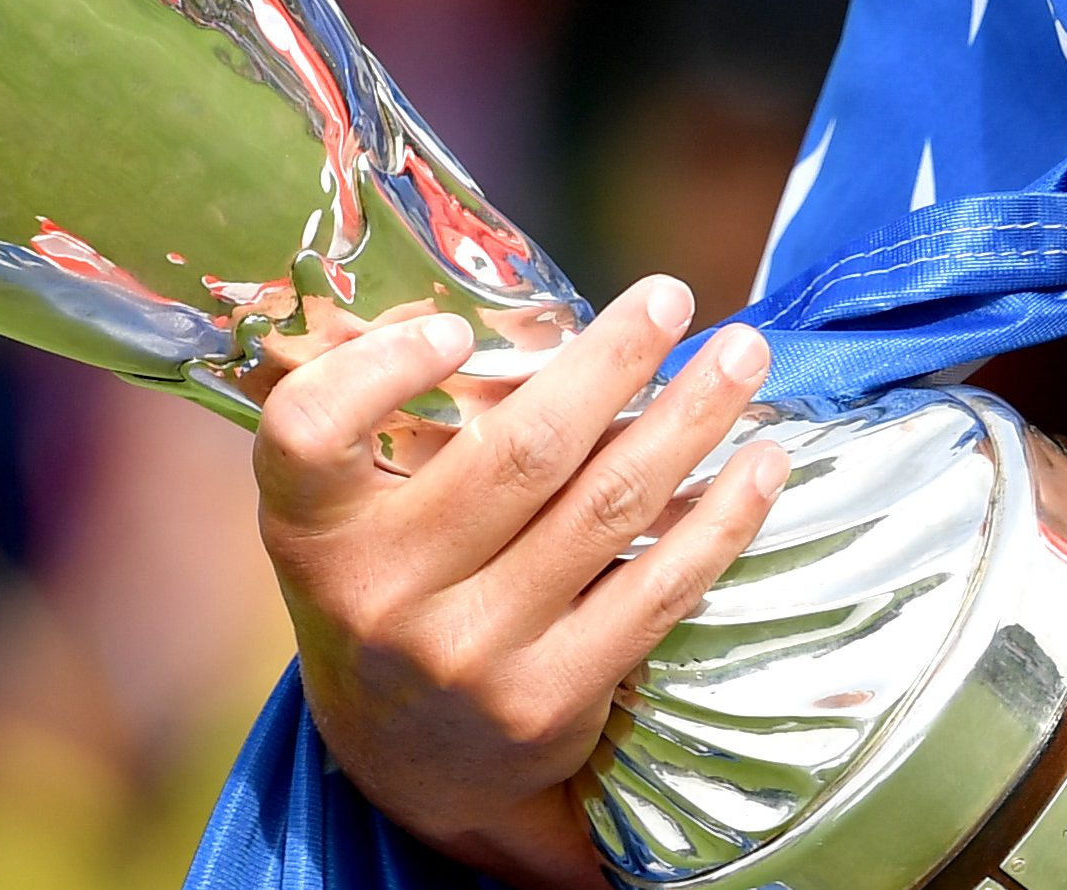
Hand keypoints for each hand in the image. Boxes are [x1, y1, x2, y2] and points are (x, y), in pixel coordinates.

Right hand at [256, 277, 789, 888]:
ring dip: (690, 418)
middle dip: (613, 358)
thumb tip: (524, 312)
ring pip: (605, 507)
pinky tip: (759, 464)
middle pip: (519, 452)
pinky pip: (656, 589)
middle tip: (673, 298)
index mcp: (314, 531)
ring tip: (743, 356)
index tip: (454, 328)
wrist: (410, 768)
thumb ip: (393, 426)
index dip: (377, 368)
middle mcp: (381, 595)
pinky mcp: (546, 701)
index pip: (308, 432)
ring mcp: (468, 654)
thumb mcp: (349, 521)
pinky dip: (719, 518)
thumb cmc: (393, 592)